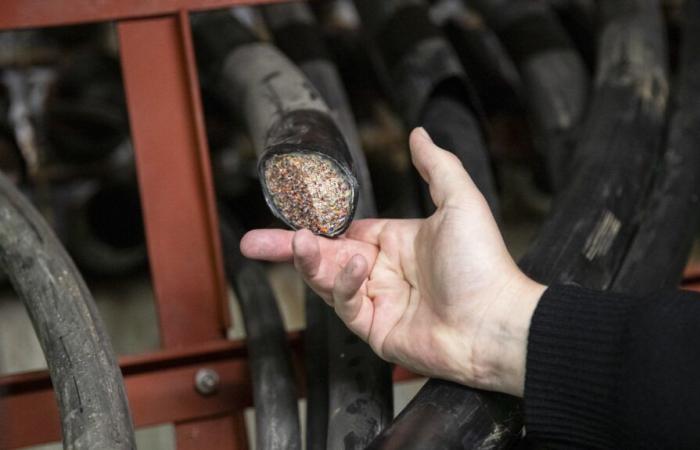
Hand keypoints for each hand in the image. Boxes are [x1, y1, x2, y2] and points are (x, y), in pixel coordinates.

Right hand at [240, 127, 545, 395]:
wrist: (495, 322)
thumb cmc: (483, 265)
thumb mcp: (460, 201)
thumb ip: (435, 166)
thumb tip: (418, 133)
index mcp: (395, 241)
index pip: (343, 230)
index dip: (316, 223)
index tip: (291, 214)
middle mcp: (381, 271)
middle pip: (323, 256)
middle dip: (287, 248)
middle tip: (254, 242)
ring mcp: (376, 300)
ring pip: (327, 280)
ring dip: (311, 261)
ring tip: (299, 244)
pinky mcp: (374, 328)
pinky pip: (345, 304)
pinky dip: (341, 283)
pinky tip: (351, 267)